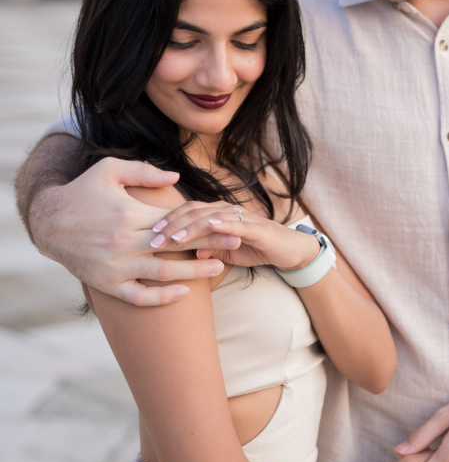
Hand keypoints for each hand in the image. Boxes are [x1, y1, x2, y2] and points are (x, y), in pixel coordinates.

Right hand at [30, 158, 223, 304]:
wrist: (48, 222)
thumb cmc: (82, 191)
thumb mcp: (110, 170)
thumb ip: (144, 172)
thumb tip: (176, 178)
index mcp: (129, 213)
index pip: (176, 220)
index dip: (205, 221)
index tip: (229, 221)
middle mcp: (124, 242)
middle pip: (176, 245)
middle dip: (210, 244)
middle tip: (237, 243)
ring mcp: (116, 266)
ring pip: (163, 273)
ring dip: (194, 272)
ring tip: (219, 268)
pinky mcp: (107, 284)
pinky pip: (139, 296)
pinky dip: (162, 298)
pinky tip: (184, 293)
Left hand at [150, 202, 319, 271]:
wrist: (289, 250)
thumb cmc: (255, 248)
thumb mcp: (225, 251)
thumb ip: (207, 248)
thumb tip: (187, 251)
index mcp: (216, 213)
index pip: (186, 212)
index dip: (166, 220)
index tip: (147, 234)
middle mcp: (226, 210)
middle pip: (193, 211)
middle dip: (171, 225)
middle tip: (152, 239)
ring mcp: (242, 217)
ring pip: (211, 216)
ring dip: (190, 226)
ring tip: (173, 237)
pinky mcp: (257, 228)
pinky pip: (237, 224)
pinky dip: (222, 224)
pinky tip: (209, 227)